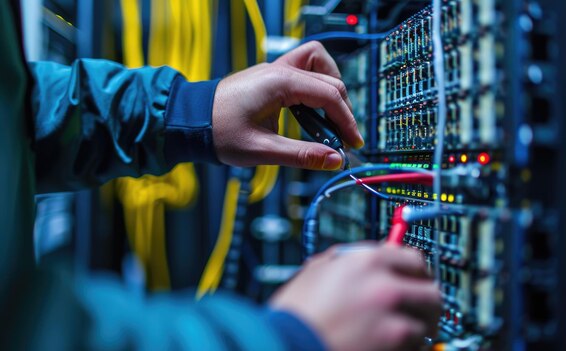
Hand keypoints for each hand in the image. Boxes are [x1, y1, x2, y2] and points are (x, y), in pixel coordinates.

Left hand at [212, 41, 363, 169]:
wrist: (188, 121)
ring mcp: (274, 71)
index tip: (352, 144)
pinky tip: (308, 114)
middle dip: (340, 108)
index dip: (346, 120)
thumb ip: (302, 155)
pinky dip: (313, 89)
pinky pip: (303, 73)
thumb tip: (335, 160)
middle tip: (340, 138)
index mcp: (279, 82)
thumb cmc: (218, 133)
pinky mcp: (269, 77)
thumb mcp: (262, 150)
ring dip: (329, 89)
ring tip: (328, 121)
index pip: (329, 94)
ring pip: (318, 65)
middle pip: (329, 78)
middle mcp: (279, 70)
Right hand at [270, 244, 440, 350]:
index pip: (414, 258)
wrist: (287, 345)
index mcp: (367, 261)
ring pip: (427, 323)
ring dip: (416, 328)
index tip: (417, 280)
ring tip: (398, 332)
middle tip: (419, 311)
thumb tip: (375, 255)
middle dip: (426, 302)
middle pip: (431, 291)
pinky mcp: (394, 347)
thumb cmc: (296, 312)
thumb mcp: (318, 270)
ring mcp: (392, 320)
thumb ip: (352, 259)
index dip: (416, 271)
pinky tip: (388, 346)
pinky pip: (416, 347)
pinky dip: (408, 347)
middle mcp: (385, 286)